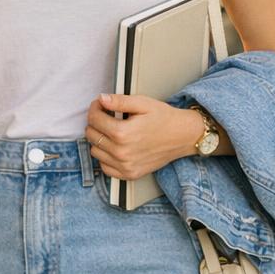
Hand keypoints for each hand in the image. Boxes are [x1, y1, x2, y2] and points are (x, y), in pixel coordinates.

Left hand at [85, 92, 201, 179]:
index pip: (94, 118)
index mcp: (122, 133)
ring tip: (111, 131)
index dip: (95, 107)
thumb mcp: (142, 103)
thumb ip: (119, 101)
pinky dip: (106, 157)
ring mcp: (125, 166)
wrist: (183, 136)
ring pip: (95, 151)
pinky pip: (105, 167)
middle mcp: (121, 152)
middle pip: (91, 135)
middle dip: (95, 122)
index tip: (100, 104)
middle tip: (106, 116)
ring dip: (99, 139)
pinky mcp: (129, 174)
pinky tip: (115, 147)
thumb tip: (101, 99)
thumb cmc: (164, 118)